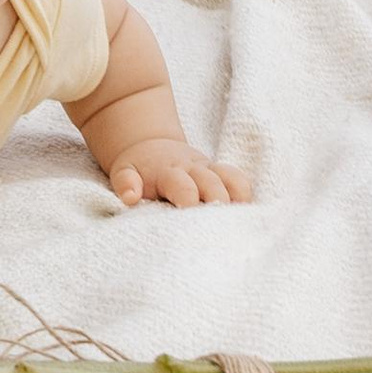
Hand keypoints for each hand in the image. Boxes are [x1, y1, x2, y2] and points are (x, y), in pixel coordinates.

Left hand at [109, 141, 253, 209]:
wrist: (151, 145)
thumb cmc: (138, 168)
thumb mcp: (123, 171)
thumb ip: (126, 183)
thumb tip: (130, 197)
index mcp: (168, 172)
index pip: (182, 186)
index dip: (189, 200)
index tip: (191, 219)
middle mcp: (193, 169)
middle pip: (214, 184)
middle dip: (219, 203)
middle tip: (222, 227)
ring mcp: (210, 170)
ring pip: (233, 180)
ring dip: (239, 199)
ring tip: (242, 222)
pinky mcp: (221, 174)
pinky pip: (239, 180)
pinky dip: (246, 196)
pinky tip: (247, 216)